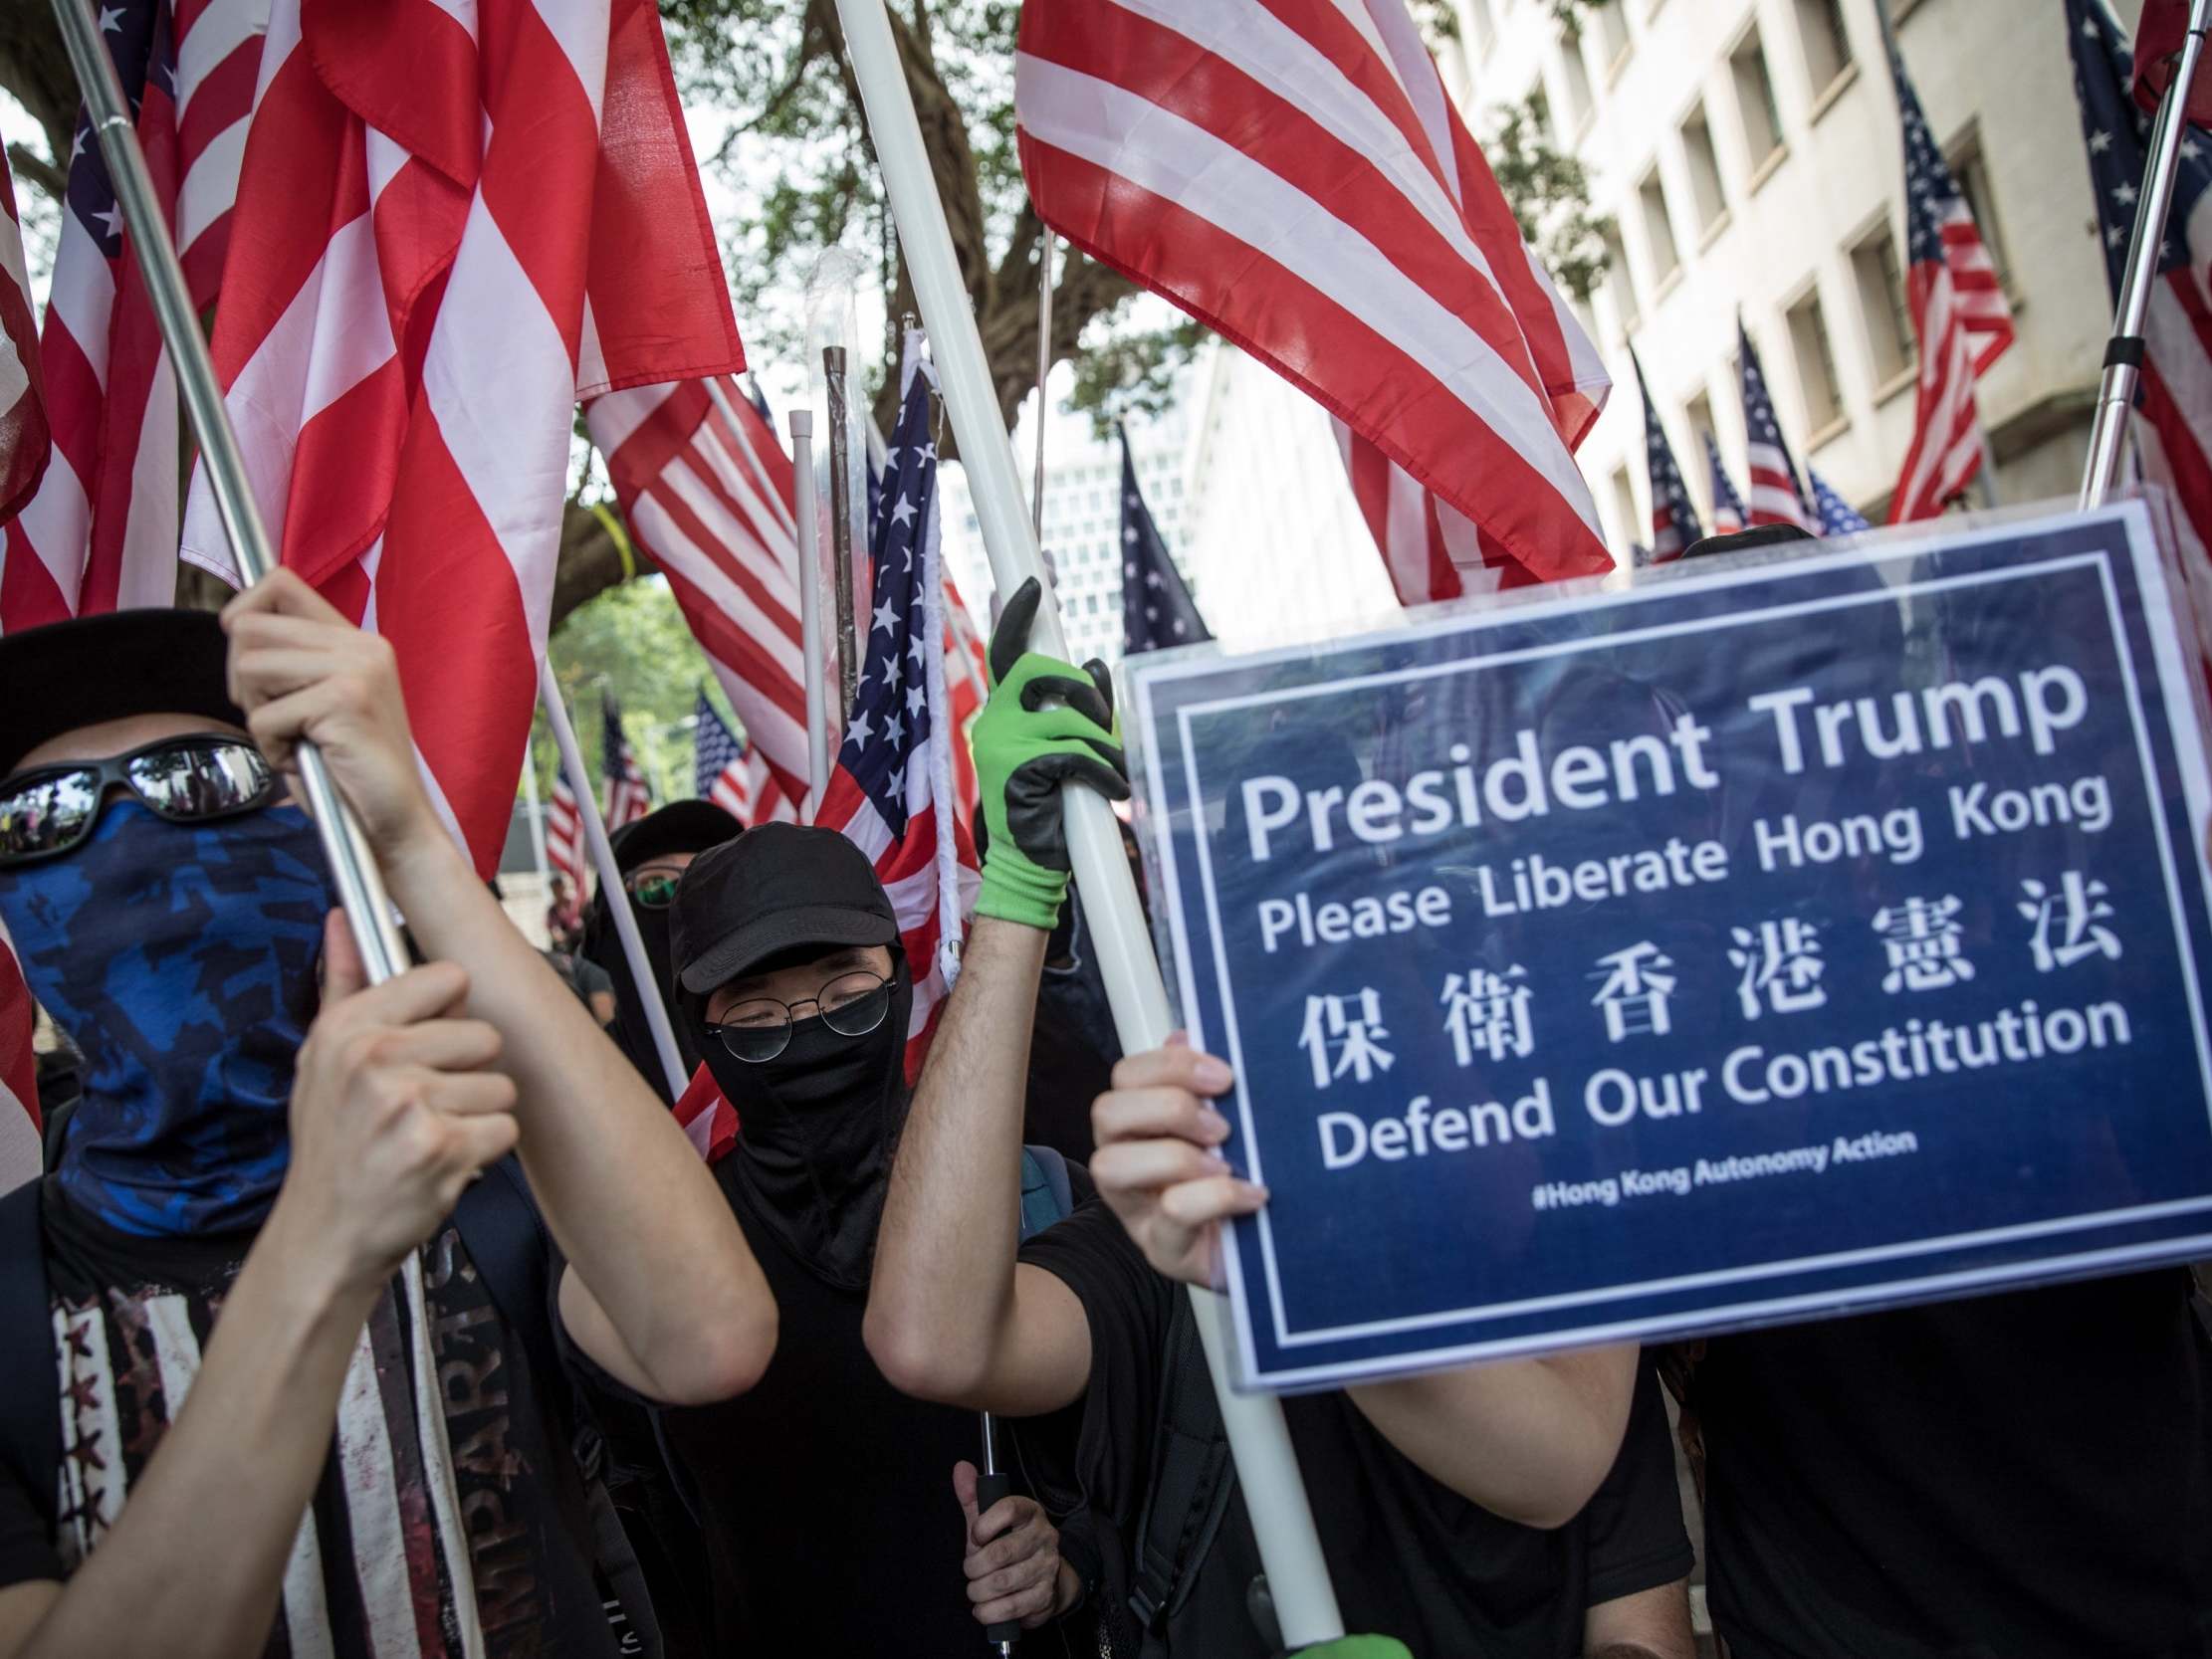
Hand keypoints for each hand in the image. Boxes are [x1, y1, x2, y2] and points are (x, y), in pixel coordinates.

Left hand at [221, 568, 441, 861]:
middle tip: (276, 717)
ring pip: (249, 667)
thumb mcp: (319, 700)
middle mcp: (362, 645)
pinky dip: (271, 748)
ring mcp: (357, 669)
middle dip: (242, 679)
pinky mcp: (345, 700)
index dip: (242, 610)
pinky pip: (263, 716)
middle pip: (249, 627)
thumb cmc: (350, 770)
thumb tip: (234, 626)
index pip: (279, 582)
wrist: (395, 821)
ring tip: (296, 738)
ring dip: (257, 714)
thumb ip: (292, 660)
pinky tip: (306, 759)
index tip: (243, 652)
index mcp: (358, 640)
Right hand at [273, 912, 519, 1291]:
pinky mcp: (443, 1146)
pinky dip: (484, 1150)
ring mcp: (409, 1102)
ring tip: (429, 1136)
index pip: (448, 978)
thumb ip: (341, 983)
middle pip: (485, 1035)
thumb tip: (342, 920)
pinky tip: (442, 1162)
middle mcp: (375, 1058)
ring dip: (476, 1115)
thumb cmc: (332, 1148)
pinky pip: (504, 1127)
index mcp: (349, 1029)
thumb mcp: (320, 1061)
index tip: (426, 1044)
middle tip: (422, 1107)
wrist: (325, 1236)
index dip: (449, 1014)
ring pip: (500, 1084)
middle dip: (467, 1074)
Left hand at [953, 1460, 1075, 1630]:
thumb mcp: (990, 1520)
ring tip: (975, 1590)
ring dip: (978, 1591)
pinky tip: (984, 1608)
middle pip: (999, 1553)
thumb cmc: (1009, 1545)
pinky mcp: (1045, 1596)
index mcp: (1030, 1512)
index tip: (975, 1536)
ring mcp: (1047, 1567)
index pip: (1008, 1509)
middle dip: (973, 1568)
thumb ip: (973, 1497)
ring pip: (1001, 1583)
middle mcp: (1044, 1537)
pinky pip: (1010, 1607)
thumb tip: (960, 1468)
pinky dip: (988, 1612)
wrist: (1044, 1579)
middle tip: (970, 1570)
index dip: (983, 1525)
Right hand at [972, 577, 1128, 930]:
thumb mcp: (1070, 747)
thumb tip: (1094, 662)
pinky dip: (1103, 774)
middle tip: (1103, 726)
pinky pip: (1076, 754)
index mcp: (1004, 711)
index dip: (1018, 614)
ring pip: (1070, 719)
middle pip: (1043, 672)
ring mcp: (1000, 743)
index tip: (1034, 582)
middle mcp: (994, 720)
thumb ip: (1081, 707)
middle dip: (1086, 695)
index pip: (1008, 650)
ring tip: (1115, 776)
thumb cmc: (1052, 805)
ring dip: (1106, 748)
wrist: (1032, 861)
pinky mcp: (1015, 769)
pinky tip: (1111, 793)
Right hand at [1091, 1037, 1265, 1287]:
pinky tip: (1253, 1195)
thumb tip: (1189, 1033)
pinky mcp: (1162, 1249)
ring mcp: (1136, 1209)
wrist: (1271, 1252)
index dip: (1169, 1066)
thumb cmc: (1243, 1180)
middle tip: (1222, 1126)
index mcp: (1140, 1123)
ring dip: (1176, 1155)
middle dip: (1168, 1108)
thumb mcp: (1233, 1124)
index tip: (1223, 1075)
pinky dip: (1216, 1198)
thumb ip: (1208, 1083)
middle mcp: (1125, 1161)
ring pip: (1111, 1165)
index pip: (1125, 1076)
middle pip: (1106, 1112)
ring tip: (1225, 1164)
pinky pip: (1170, 1214)